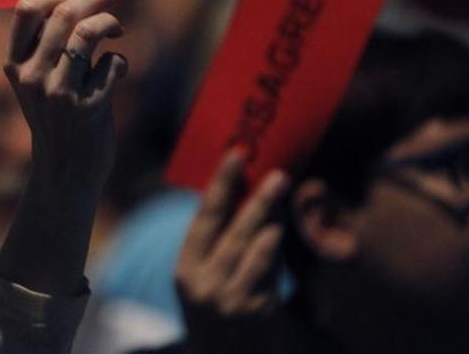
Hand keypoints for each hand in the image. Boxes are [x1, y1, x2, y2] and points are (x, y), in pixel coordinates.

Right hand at [0, 0, 127, 295]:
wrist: (65, 170)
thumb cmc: (57, 115)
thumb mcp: (36, 81)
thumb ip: (45, 45)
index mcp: (15, 64)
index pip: (26, 9)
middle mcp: (32, 76)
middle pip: (64, 13)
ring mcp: (59, 93)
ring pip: (88, 33)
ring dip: (110, 22)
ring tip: (117, 29)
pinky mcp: (87, 108)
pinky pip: (112, 64)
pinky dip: (119, 62)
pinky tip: (113, 73)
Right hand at [174, 150, 288, 353]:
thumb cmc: (212, 309)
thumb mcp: (198, 279)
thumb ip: (211, 244)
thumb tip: (238, 192)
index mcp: (184, 267)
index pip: (204, 217)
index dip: (221, 183)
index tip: (236, 155)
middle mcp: (203, 283)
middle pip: (234, 230)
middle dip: (257, 198)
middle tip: (278, 173)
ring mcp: (230, 300)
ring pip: (255, 249)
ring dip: (272, 219)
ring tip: (283, 194)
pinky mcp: (256, 314)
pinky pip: (271, 274)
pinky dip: (277, 250)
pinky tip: (282, 232)